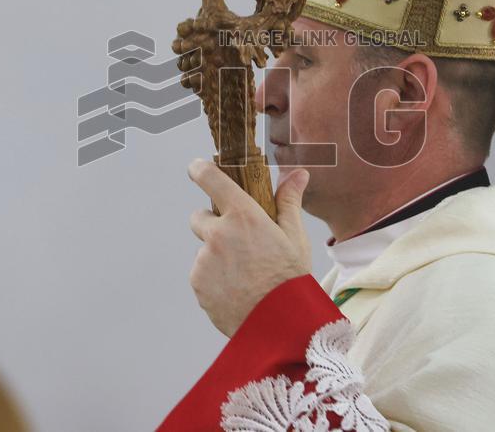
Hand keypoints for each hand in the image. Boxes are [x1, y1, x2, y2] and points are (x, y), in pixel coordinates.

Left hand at [187, 159, 311, 337]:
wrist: (280, 325)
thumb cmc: (291, 278)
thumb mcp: (294, 237)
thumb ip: (288, 201)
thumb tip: (297, 173)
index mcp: (243, 216)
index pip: (211, 179)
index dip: (200, 170)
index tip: (196, 168)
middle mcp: (218, 234)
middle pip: (198, 217)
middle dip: (211, 224)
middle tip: (237, 240)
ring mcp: (204, 261)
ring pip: (203, 250)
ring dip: (216, 256)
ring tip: (244, 274)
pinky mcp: (198, 284)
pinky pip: (202, 274)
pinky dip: (214, 278)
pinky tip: (236, 289)